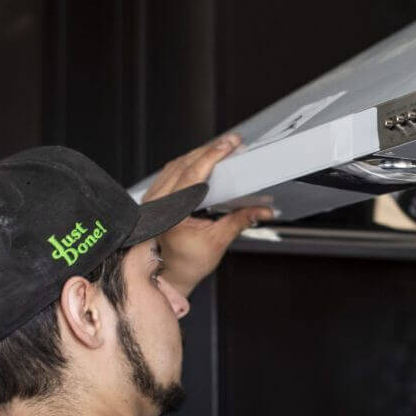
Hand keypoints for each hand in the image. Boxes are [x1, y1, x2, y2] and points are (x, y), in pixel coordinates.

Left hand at [142, 133, 273, 294]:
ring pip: (176, 165)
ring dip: (199, 153)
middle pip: (184, 164)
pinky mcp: (155, 197)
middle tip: (231, 142)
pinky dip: (188, 162)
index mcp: (170, 215)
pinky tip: (202, 158)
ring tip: (221, 147)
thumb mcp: (218, 241)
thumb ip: (240, 221)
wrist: (169, 274)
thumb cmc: (187, 263)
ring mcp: (153, 199)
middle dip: (210, 150)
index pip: (191, 175)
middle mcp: (158, 204)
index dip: (212, 157)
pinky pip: (171, 171)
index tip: (228, 146)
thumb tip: (263, 210)